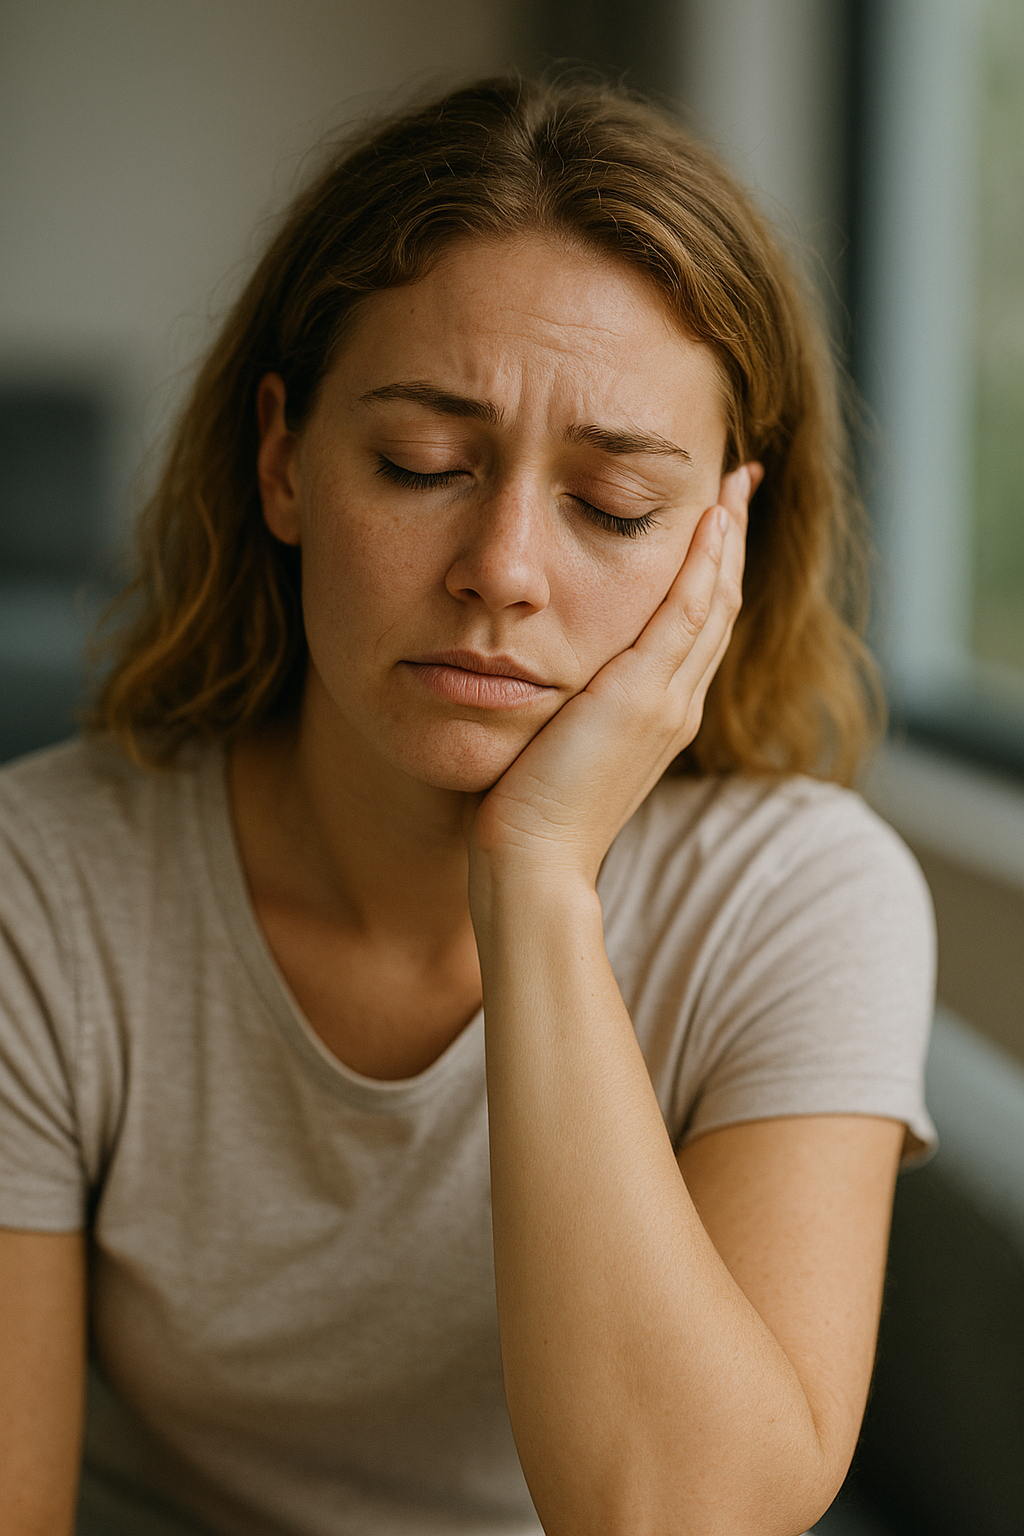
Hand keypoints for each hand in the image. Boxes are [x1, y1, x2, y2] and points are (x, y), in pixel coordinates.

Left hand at [468, 463, 761, 887]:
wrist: (534, 861)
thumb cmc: (530, 813)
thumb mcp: (560, 744)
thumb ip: (573, 708)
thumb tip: (554, 679)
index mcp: (660, 715)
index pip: (697, 627)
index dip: (712, 573)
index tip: (714, 522)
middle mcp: (677, 704)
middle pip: (719, 606)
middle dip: (731, 542)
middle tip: (739, 483)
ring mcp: (669, 701)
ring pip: (713, 602)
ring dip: (726, 539)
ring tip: (733, 483)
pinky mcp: (644, 696)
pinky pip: (687, 613)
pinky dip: (704, 564)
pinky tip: (710, 519)